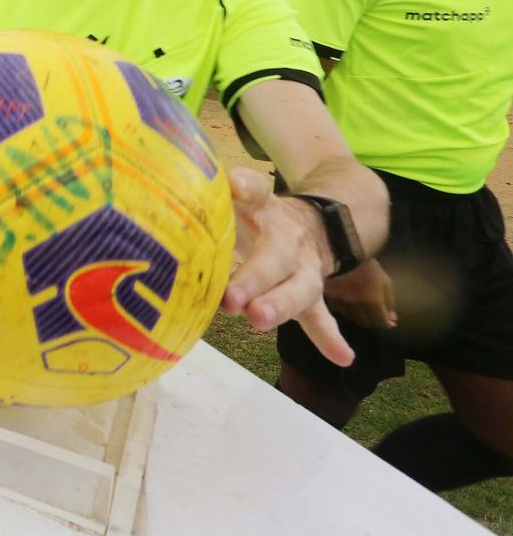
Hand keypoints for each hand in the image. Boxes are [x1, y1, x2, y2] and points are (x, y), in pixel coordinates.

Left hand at [223, 168, 352, 364]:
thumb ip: (219, 189)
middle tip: (231, 299)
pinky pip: (319, 316)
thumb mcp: (239, 195)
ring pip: (299, 287)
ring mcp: (304, 268)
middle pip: (275, 256)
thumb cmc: (255, 213)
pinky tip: (342, 357)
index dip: (246, 187)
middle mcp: (288, 238)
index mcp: (266, 208)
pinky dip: (328, 336)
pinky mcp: (309, 293)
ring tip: (260, 319)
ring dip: (281, 305)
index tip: (235, 186)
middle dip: (253, 278)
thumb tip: (193, 179)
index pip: (256, 191)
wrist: (312, 223)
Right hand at [324, 258, 395, 329]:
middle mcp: (357, 306)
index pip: (381, 322)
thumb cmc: (368, 266)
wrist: (343, 253)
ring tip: (363, 311)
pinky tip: (349, 305)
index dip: (387, 323)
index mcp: (373, 302)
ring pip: (352, 318)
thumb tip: (392, 318)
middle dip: (373, 321)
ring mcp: (342, 302)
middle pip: (366, 322)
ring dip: (359, 317)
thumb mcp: (385, 281)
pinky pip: (339, 311)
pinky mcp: (330, 298)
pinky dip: (346, 311)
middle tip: (376, 315)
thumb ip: (389, 301)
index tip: (390, 322)